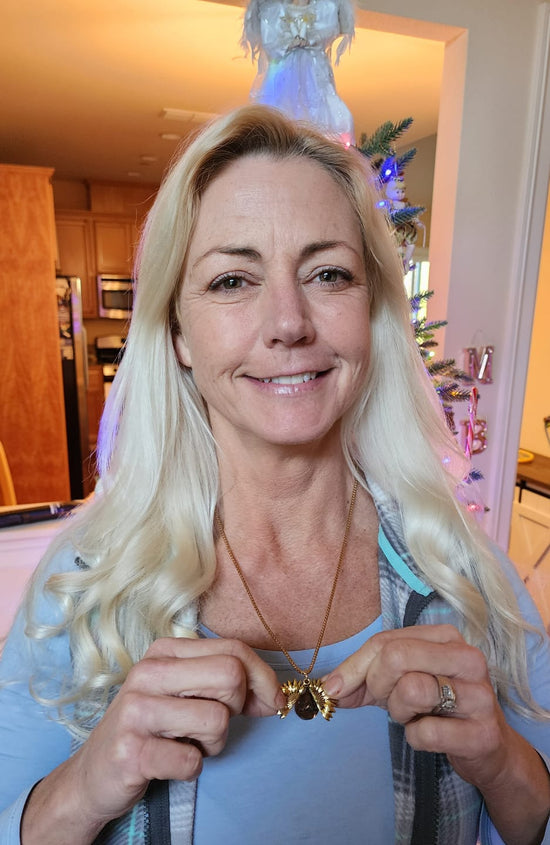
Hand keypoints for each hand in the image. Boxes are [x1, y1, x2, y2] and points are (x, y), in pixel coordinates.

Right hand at [22, 637, 282, 843]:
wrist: (94, 773)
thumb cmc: (151, 729)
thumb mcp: (185, 693)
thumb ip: (228, 685)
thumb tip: (274, 697)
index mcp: (165, 650)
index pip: (233, 649)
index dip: (263, 678)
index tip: (270, 702)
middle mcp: (148, 672)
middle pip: (231, 676)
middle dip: (235, 708)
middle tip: (212, 724)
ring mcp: (136, 710)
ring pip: (217, 720)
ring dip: (212, 743)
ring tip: (186, 743)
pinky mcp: (131, 751)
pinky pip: (192, 760)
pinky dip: (190, 768)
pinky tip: (168, 762)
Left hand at [322, 624, 549, 844]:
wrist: (488, 748)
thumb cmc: (438, 707)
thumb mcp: (399, 683)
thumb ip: (363, 679)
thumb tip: (328, 687)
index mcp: (445, 637)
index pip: (385, 641)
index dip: (353, 666)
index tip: (333, 688)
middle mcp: (467, 658)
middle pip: (396, 656)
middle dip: (378, 685)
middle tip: (388, 701)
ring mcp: (479, 695)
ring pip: (411, 690)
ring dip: (401, 712)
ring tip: (416, 715)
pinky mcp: (483, 733)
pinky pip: (425, 733)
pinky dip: (417, 738)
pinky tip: (431, 735)